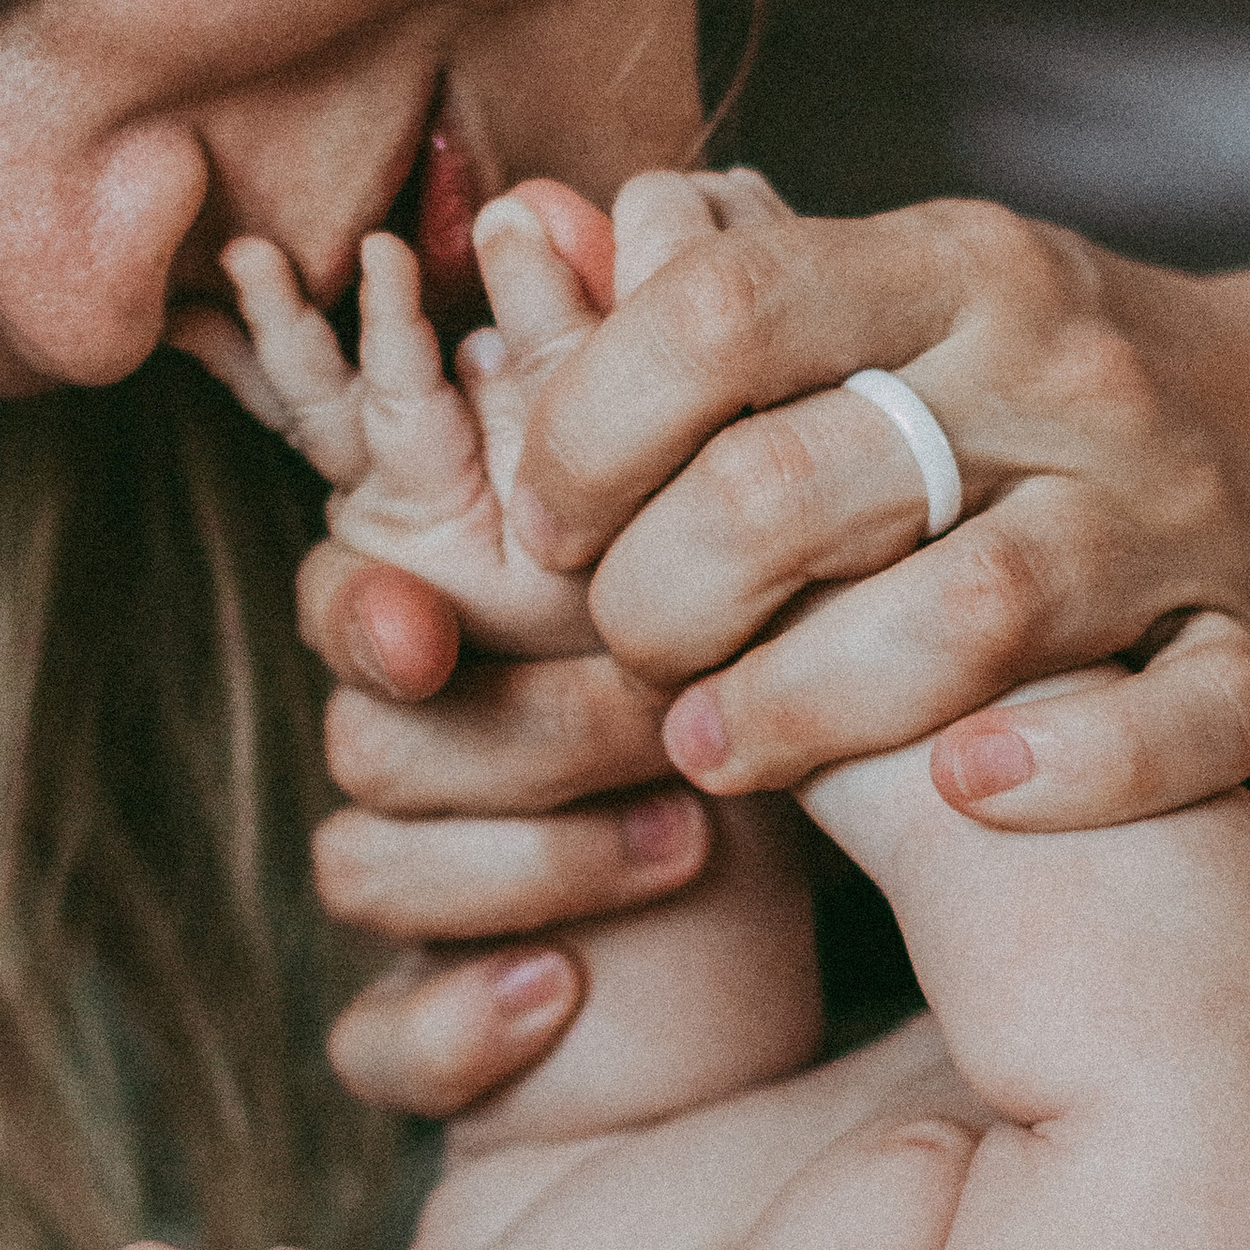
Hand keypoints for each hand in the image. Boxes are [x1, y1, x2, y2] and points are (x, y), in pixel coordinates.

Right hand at [183, 176, 735, 1117]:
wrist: (889, 940)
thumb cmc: (814, 715)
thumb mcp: (770, 555)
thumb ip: (670, 396)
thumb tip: (589, 211)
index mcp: (485, 610)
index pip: (361, 569)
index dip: (366, 583)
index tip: (423, 617)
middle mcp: (436, 738)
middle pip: (364, 717)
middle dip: (506, 727)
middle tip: (654, 718)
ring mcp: (434, 882)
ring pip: (361, 858)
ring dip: (510, 861)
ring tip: (678, 843)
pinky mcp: (453, 1026)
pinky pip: (373, 1038)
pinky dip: (449, 1022)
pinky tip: (556, 1001)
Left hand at [511, 187, 1249, 830]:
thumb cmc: (1024, 383)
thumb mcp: (888, 288)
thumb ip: (712, 286)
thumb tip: (530, 233)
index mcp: (953, 263)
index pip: (719, 313)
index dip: (587, 431)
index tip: (551, 520)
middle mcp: (1064, 374)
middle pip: (797, 487)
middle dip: (660, 600)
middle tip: (628, 651)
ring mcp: (1169, 513)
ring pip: (961, 620)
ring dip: (798, 709)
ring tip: (713, 747)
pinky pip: (1176, 728)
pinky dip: (1067, 771)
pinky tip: (960, 791)